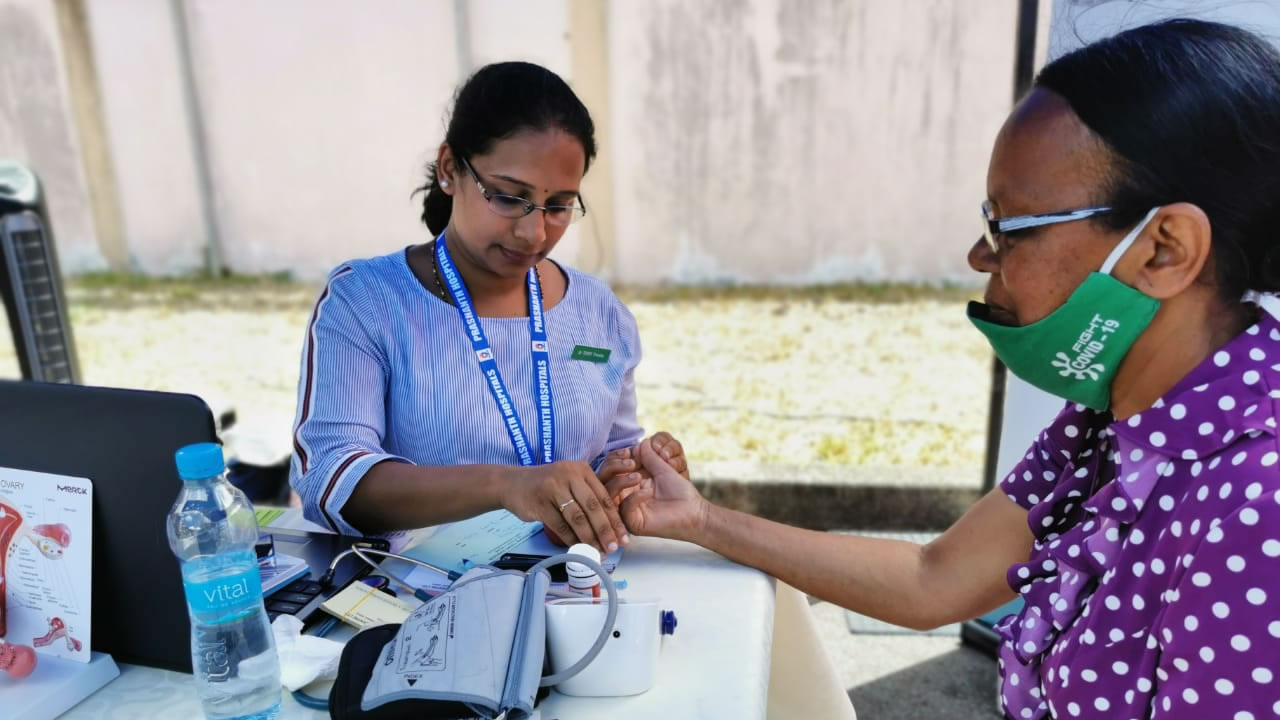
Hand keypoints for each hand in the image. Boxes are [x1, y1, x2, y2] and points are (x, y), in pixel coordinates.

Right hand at [504, 460, 629, 553]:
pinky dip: (570, 539)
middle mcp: (569, 475)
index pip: (604, 497)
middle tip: (613, 547)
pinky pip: (560, 525)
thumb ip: (588, 497)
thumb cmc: (547, 487)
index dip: (615, 519)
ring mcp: (553, 488)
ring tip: (597, 552)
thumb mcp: (570, 482)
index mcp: (581, 470)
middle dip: (605, 531)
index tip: (623, 537)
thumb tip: (610, 528)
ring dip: (589, 538)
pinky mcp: (540, 502)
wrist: (512, 484)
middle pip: (593, 507)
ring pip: (577, 518)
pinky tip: (578, 548)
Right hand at [597, 432, 690, 504]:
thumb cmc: (680, 490)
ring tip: (638, 475)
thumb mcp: (662, 468)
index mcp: (628, 483)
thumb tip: (641, 442)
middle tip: (631, 462)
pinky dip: (634, 497)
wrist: (695, 510)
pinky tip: (648, 492)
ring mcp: (627, 510)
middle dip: (613, 467)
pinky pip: (624, 509)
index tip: (629, 450)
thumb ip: (649, 456)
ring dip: (620, 481)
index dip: (615, 458)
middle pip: (603, 481)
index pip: (610, 469)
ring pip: (609, 495)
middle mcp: (623, 496)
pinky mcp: (634, 523)